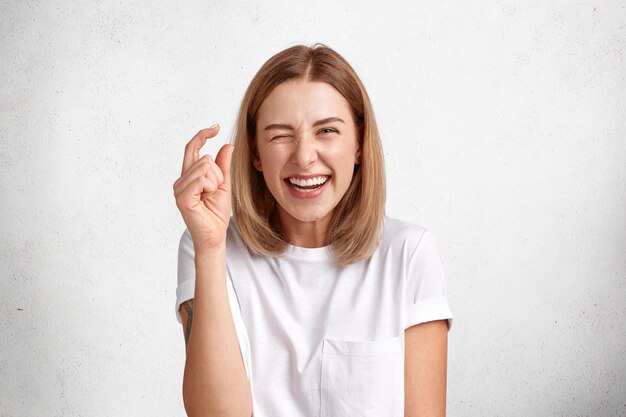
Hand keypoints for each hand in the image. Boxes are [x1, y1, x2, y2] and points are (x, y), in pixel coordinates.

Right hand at [173, 125, 233, 253]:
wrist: (216, 235)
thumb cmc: (217, 213)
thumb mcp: (224, 184)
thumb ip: (224, 165)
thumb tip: (227, 145)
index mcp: (189, 176)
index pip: (193, 149)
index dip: (202, 135)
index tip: (216, 127)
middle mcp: (181, 180)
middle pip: (205, 159)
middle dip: (218, 174)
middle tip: (215, 192)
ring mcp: (179, 188)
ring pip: (204, 167)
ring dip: (215, 182)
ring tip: (210, 197)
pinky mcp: (182, 197)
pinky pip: (200, 179)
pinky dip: (209, 187)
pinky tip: (206, 198)